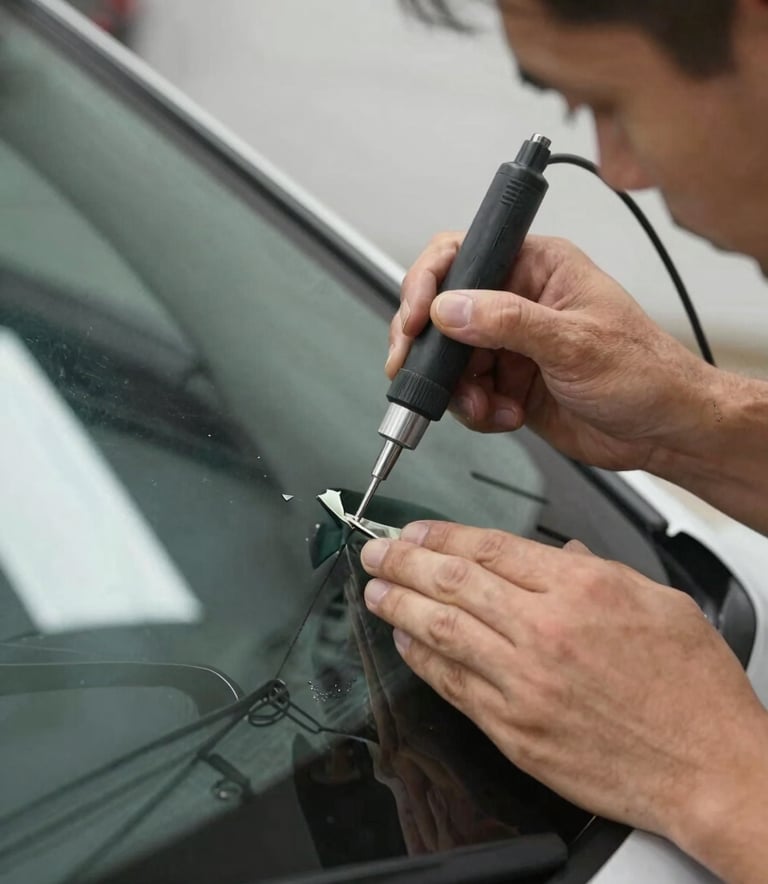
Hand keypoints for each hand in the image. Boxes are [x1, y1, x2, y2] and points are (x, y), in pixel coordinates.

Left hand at [360, 521, 767, 876]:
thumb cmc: (691, 689)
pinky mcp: (513, 729)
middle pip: (452, 582)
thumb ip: (598, 570)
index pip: (488, 547)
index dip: (441, 535)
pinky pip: (452, 685)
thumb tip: (558, 554)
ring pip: (440, 630)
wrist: (708, 768)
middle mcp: (545, 631)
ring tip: (374, 590)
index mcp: (581, 589)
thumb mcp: (658, 600)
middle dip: (403, 562)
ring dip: (398, 606)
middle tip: (375, 552)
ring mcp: (523, 683)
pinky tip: (405, 643)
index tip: (415, 531)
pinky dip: (421, 660)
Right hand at [388, 234, 719, 470]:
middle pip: (445, 311)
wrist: (664, 431)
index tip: (414, 320)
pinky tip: (506, 416)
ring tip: (486, 407)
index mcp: (538, 268)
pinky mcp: (509, 382)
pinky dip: (477, 411)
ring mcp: (511, 344)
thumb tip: (449, 308)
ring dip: (458, 389)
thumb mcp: (574, 342)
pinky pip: (468, 393)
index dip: (428, 284)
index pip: (463, 254)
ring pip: (451, 359)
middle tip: (415, 370)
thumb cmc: (645, 373)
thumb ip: (507, 322)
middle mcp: (519, 301)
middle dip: (431, 347)